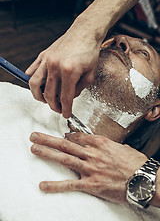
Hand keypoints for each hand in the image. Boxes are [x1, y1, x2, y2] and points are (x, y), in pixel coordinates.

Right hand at [25, 21, 100, 117]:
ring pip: (34, 84)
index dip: (65, 109)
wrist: (84, 32)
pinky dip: (32, 80)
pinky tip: (38, 85)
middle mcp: (55, 66)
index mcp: (69, 71)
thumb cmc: (89, 51)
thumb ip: (79, 89)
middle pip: (49, 94)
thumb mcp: (91, 74)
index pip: (65, 98)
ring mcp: (47, 60)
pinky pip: (32, 71)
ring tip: (44, 100)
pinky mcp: (43, 55)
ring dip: (38, 96)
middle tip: (58, 109)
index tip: (66, 114)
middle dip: (54, 106)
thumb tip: (69, 98)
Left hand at [30, 132, 146, 203]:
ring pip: (64, 158)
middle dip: (48, 139)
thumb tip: (106, 146)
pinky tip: (43, 185)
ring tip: (34, 149)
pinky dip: (55, 185)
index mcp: (100, 143)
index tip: (62, 135)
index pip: (78, 136)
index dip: (67, 135)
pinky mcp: (90, 184)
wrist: (143, 179)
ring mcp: (90, 168)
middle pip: (65, 143)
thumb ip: (110, 146)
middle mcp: (92, 153)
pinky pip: (69, 184)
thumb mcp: (123, 148)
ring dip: (47, 153)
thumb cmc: (136, 163)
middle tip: (35, 135)